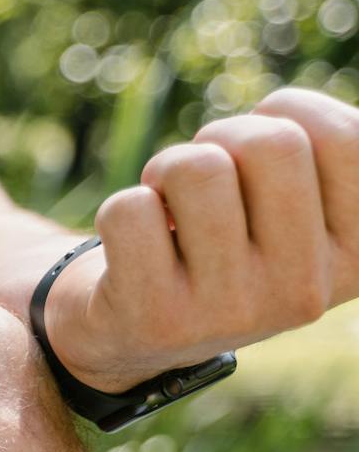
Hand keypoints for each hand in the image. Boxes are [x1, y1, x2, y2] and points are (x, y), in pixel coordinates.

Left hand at [44, 87, 358, 393]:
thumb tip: (304, 115)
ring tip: (165, 210)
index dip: (285, 115)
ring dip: (166, 168)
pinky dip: (116, 211)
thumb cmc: (221, 245)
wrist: (132, 336)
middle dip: (221, 137)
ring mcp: (231, 311)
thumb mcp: (292, 209)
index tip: (254, 153)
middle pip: (274, 143)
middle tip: (196, 179)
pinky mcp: (156, 320)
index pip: (348, 137)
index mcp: (356, 258)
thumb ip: (321, 157)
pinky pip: (130, 209)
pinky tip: (131, 249)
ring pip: (197, 168)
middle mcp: (305, 292)